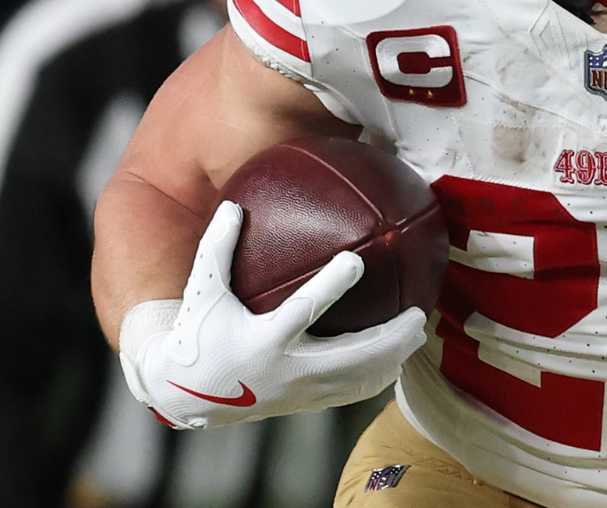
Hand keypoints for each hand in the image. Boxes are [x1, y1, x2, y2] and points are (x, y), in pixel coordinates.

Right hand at [120, 202, 426, 428]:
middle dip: (389, 338)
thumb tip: (235, 203)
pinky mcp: (305, 404)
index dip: (332, 285)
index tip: (356, 259)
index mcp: (264, 340)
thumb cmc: (198, 336)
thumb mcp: (202, 291)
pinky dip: (376, 378)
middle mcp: (288, 370)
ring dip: (392, 358)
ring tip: (418, 335)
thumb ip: (218, 248)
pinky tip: (397, 361)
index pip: (304, 310)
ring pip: (358, 379)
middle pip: (352, 358)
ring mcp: (300, 392)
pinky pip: (349, 393)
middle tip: (417, 313)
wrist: (188, 395)